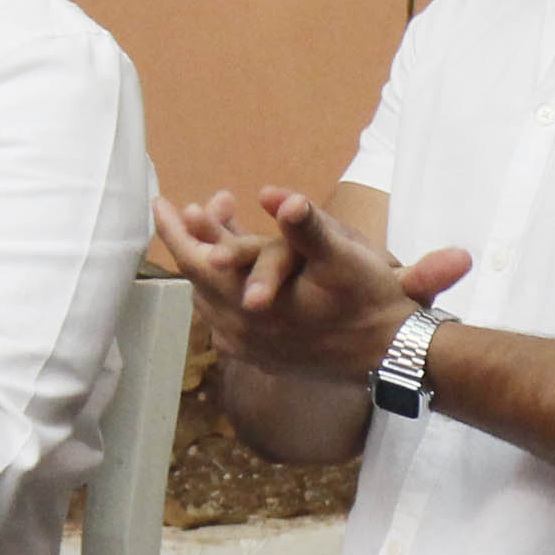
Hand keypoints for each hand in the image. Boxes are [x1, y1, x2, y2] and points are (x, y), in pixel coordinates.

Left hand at [153, 190, 468, 385]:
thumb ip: (308, 228)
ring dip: (211, 262)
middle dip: (193, 239)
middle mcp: (242, 332)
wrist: (395, 355)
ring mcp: (251, 348)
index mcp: (250, 308)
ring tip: (219, 225)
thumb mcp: (343, 258)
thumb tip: (281, 199)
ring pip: (211, 300)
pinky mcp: (264, 356)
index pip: (195, 263)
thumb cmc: (370, 301)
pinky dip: (225, 289)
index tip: (159, 201)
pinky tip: (237, 271)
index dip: (175, 231)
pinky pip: (227, 318)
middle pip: (197, 281)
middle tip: (193, 206)